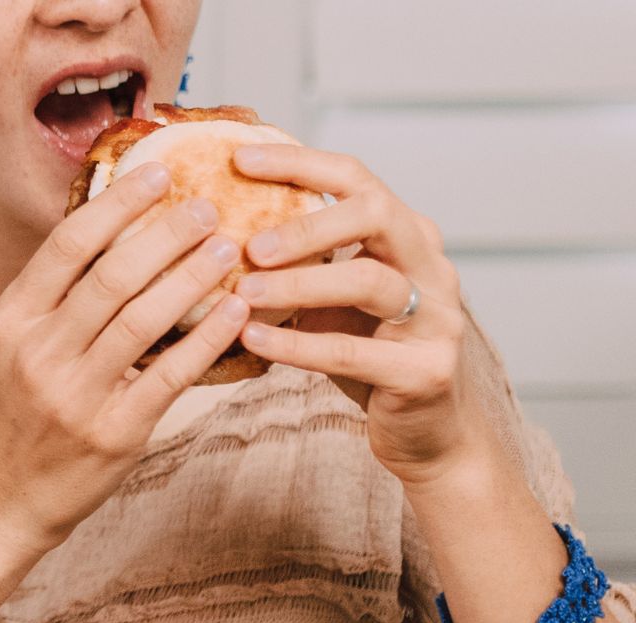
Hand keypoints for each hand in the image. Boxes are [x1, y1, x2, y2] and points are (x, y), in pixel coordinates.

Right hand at [0, 163, 251, 554]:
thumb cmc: (14, 413)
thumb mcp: (12, 346)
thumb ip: (52, 297)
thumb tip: (112, 231)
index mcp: (12, 318)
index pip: (68, 244)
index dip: (117, 203)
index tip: (159, 173)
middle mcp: (38, 351)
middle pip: (112, 275)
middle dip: (166, 233)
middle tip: (208, 206)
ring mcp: (74, 395)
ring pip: (143, 319)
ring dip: (192, 278)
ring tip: (228, 248)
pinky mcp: (113, 433)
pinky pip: (168, 376)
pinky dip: (206, 340)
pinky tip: (236, 313)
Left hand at [229, 144, 482, 485]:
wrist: (429, 433)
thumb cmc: (370, 353)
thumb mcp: (334, 298)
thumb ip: (300, 261)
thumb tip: (215, 227)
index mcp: (407, 235)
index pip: (356, 178)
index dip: (299, 163)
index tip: (238, 159)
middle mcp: (430, 265)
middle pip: (376, 214)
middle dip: (309, 223)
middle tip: (251, 245)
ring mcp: (437, 317)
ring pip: (369, 281)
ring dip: (300, 283)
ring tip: (245, 293)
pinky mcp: (426, 371)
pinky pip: (354, 352)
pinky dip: (299, 345)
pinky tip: (254, 340)